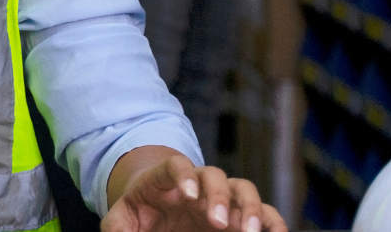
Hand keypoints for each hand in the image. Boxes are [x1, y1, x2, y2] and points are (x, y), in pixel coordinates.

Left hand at [103, 153, 285, 231]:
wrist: (158, 212)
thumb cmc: (142, 212)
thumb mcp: (123, 218)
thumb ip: (118, 226)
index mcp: (168, 177)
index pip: (177, 165)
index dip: (184, 174)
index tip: (186, 194)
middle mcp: (201, 183)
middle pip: (216, 176)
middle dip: (217, 196)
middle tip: (215, 220)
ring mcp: (223, 199)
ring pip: (244, 190)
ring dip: (249, 208)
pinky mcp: (240, 216)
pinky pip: (264, 213)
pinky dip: (272, 223)